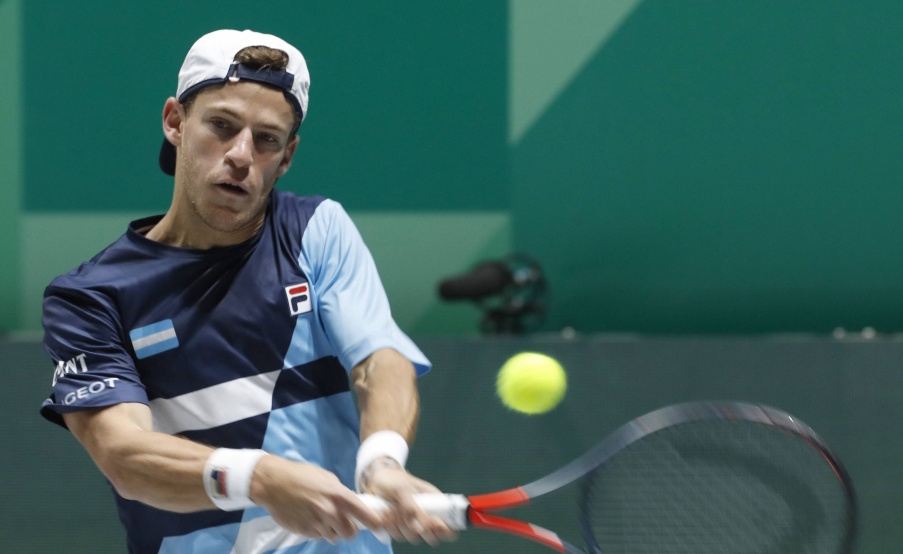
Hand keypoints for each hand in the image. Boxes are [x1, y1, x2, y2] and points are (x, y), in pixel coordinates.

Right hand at [250, 456, 381, 543]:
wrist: (273, 482)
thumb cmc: (301, 475)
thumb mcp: (327, 478)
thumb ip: (341, 494)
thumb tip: (352, 506)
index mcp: (339, 496)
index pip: (365, 515)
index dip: (374, 522)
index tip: (379, 525)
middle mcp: (330, 512)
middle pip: (349, 533)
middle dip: (349, 529)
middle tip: (344, 522)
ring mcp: (316, 524)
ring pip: (333, 537)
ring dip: (332, 530)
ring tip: (323, 517)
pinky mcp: (304, 531)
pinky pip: (318, 536)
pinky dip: (318, 531)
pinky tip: (311, 518)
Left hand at [361, 460, 458, 545]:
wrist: (374, 479)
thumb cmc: (394, 480)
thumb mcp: (403, 489)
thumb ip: (412, 507)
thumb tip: (421, 528)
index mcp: (435, 503)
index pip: (450, 523)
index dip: (447, 529)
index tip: (436, 525)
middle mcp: (426, 516)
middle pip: (432, 537)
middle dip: (420, 530)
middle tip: (409, 517)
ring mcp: (412, 523)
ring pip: (413, 537)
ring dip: (400, 525)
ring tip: (391, 509)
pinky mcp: (398, 528)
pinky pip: (396, 536)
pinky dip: (389, 527)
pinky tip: (384, 513)